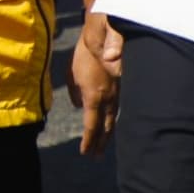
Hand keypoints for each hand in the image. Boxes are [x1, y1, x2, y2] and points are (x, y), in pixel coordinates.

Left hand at [69, 14, 124, 154]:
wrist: (104, 36)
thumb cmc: (84, 54)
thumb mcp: (72, 76)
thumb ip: (76, 93)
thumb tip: (80, 105)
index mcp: (94, 98)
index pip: (92, 126)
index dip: (89, 142)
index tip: (85, 153)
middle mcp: (109, 99)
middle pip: (105, 127)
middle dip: (101, 143)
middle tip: (96, 156)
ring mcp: (118, 92)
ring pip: (113, 118)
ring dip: (108, 133)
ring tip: (103, 144)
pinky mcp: (121, 86)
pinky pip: (117, 107)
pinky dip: (113, 118)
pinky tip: (111, 122)